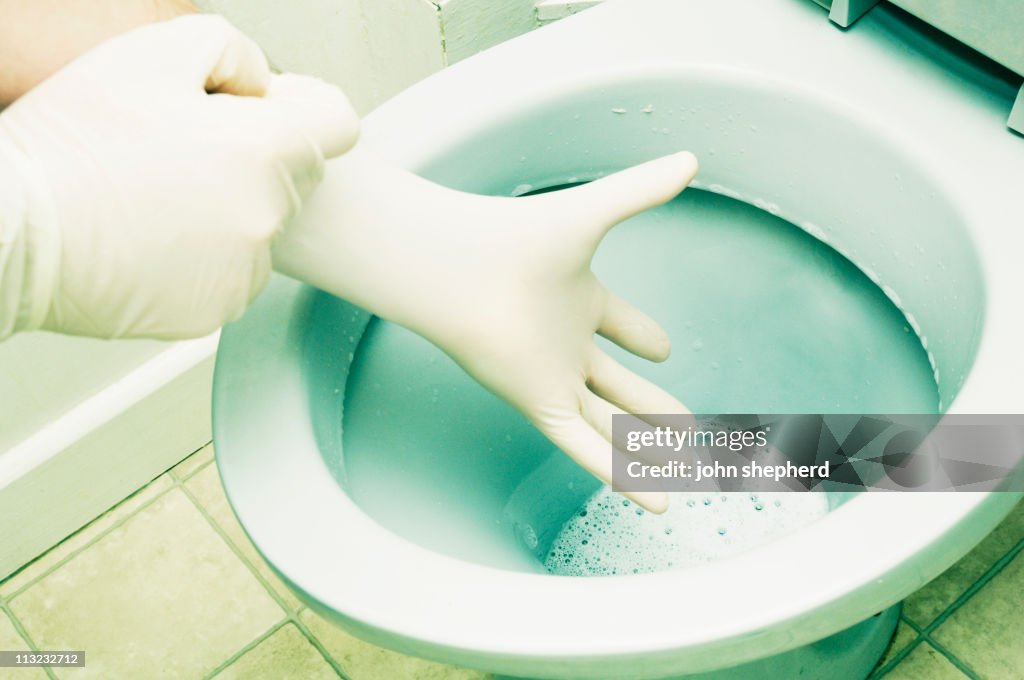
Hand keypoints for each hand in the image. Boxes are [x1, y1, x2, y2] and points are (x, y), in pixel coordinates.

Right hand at [0, 15, 358, 337]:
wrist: (17, 228)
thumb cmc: (74, 144)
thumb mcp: (152, 52)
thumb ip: (232, 52)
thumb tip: (261, 85)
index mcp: (266, 151)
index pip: (336, 125)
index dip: (303, 108)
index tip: (268, 109)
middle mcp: (266, 219)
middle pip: (293, 178)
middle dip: (253, 159)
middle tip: (182, 150)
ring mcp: (242, 273)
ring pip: (259, 230)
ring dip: (227, 213)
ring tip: (156, 198)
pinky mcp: (213, 311)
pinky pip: (228, 275)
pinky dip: (201, 259)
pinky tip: (150, 240)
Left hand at [273, 149, 698, 511]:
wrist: (455, 267)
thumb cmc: (515, 238)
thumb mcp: (593, 214)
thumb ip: (641, 191)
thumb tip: (692, 157)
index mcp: (581, 299)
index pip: (624, 325)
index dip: (646, 337)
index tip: (667, 350)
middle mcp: (567, 343)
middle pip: (621, 384)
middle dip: (654, 406)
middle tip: (688, 426)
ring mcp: (554, 376)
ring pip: (610, 421)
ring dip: (647, 446)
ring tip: (685, 466)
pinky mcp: (538, 403)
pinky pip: (588, 446)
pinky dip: (623, 474)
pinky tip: (657, 497)